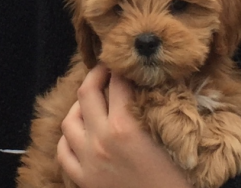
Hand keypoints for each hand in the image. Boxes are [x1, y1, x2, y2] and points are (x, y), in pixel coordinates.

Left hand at [57, 64, 192, 187]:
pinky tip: (81, 134)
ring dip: (79, 106)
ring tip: (92, 102)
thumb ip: (157, 108)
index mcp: (125, 127)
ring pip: (69, 120)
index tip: (126, 64)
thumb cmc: (176, 178)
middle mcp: (101, 140)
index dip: (122, 68)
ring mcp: (88, 160)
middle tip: (106, 69)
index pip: (117, 83)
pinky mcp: (82, 179)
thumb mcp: (171, 137)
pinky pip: (64, 151)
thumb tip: (151, 84)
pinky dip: (69, 138)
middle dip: (96, 74)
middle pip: (86, 93)